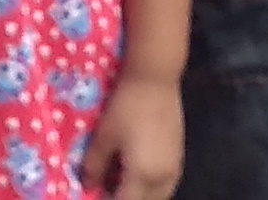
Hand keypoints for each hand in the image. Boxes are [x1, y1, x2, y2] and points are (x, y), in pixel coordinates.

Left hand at [81, 66, 185, 199]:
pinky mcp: (179, 156)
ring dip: (141, 195)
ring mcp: (175, 167)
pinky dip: (152, 187)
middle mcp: (163, 178)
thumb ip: (94, 166)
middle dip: (126, 198)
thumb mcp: (104, 136)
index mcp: (143, 176)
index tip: (96, 193)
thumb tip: (88, 185)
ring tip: (120, 182)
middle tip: (107, 188)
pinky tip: (137, 172)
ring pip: (159, 196)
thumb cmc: (126, 107)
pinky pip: (166, 184)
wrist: (155, 79)